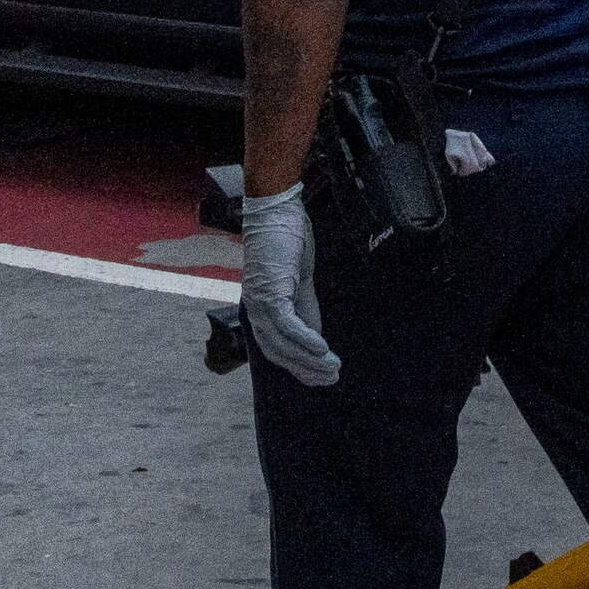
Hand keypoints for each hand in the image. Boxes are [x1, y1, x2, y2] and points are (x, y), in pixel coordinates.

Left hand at [235, 185, 341, 388]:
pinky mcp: (269, 292)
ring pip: (282, 344)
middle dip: (305, 370)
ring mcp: (260, 302)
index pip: (277, 349)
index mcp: (261, 309)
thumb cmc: (286, 241)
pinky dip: (305, 340)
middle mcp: (255, 310)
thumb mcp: (299, 282)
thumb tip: (315, 339)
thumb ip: (304, 309)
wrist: (277, 210)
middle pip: (278, 353)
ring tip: (333, 368)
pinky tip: (323, 349)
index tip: (322, 378)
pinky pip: (287, 325)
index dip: (299, 367)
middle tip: (332, 379)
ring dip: (309, 360)